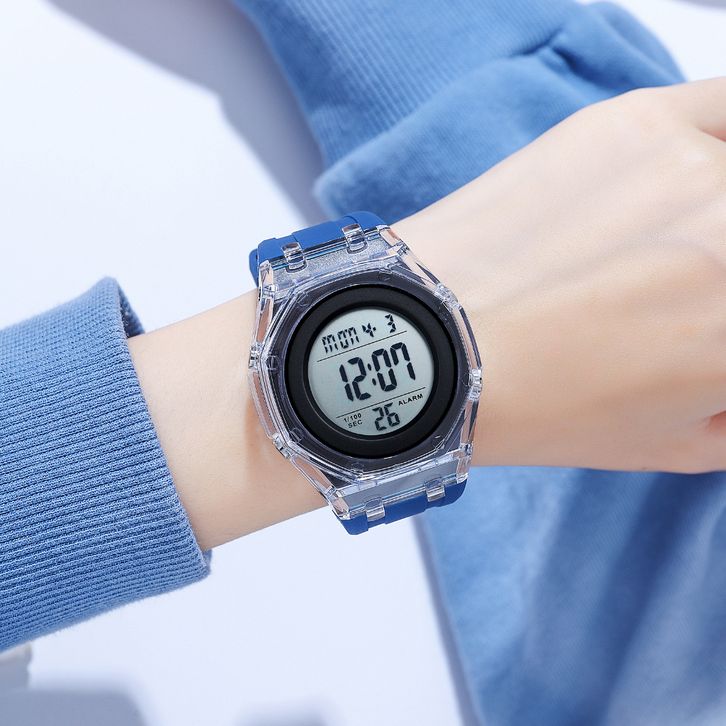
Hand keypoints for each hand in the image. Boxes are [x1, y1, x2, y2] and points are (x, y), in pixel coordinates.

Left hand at [398, 78, 725, 472]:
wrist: (440, 342)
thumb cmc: (547, 409)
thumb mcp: (676, 444)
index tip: (709, 313)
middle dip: (718, 272)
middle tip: (691, 285)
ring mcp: (698, 168)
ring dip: (714, 211)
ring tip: (676, 241)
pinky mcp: (638, 121)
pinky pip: (725, 108)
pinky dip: (720, 140)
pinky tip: (688, 174)